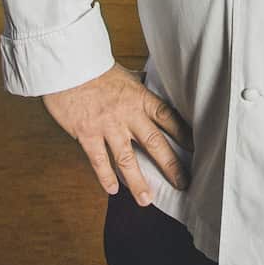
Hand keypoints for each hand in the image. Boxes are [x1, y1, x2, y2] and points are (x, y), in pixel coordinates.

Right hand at [42, 63, 193, 201]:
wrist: (68, 65)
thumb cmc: (95, 68)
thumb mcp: (123, 73)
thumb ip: (136, 82)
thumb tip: (146, 79)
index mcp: (139, 97)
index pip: (167, 117)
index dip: (183, 133)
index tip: (195, 148)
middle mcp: (127, 114)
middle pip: (154, 142)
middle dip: (170, 165)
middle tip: (183, 183)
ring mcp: (107, 125)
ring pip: (127, 159)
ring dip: (138, 181)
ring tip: (146, 200)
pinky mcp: (87, 133)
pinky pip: (99, 160)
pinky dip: (106, 176)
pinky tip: (112, 189)